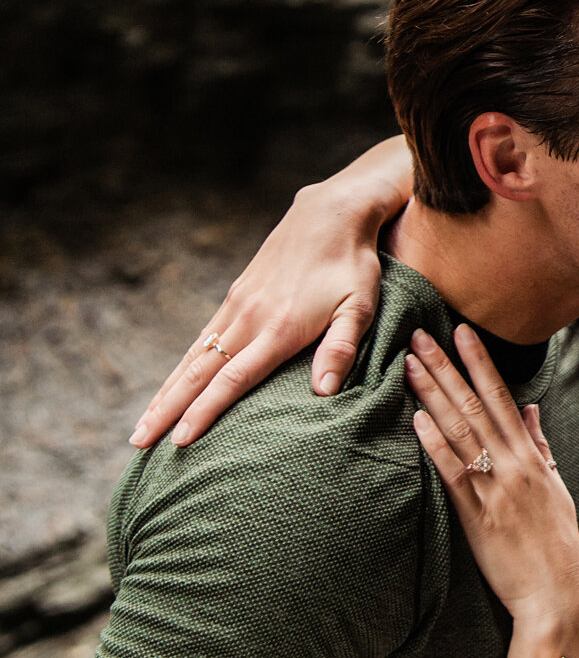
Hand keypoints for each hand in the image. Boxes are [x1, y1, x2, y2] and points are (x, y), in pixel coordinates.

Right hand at [129, 138, 411, 448]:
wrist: (330, 214)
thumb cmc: (351, 266)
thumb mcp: (359, 307)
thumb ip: (341, 348)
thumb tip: (323, 392)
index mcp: (277, 329)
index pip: (232, 380)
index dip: (204, 412)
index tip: (179, 441)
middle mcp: (248, 319)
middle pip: (198, 373)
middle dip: (167, 410)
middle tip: (139, 443)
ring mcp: (238, 306)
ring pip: (193, 357)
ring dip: (166, 392)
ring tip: (143, 424)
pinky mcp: (237, 296)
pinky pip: (202, 338)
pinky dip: (182, 366)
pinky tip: (172, 384)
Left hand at [409, 325, 578, 625]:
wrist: (558, 591)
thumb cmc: (556, 544)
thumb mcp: (556, 488)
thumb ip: (541, 446)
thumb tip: (530, 409)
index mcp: (531, 457)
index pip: (502, 397)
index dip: (480, 362)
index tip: (462, 332)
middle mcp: (513, 464)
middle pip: (475, 405)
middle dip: (446, 367)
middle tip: (420, 334)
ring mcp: (495, 488)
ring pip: (460, 431)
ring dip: (433, 394)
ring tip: (410, 365)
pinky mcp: (478, 515)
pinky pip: (453, 472)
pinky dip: (435, 444)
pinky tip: (417, 420)